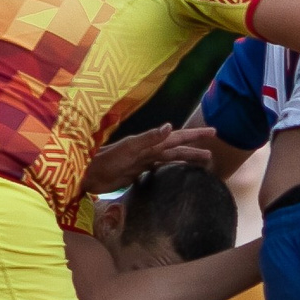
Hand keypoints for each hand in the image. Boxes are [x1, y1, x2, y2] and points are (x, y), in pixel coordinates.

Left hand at [83, 124, 218, 193]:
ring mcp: (142, 162)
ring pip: (169, 159)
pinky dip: (168, 170)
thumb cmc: (105, 160)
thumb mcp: (129, 148)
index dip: (195, 135)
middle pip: (177, 149)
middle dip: (194, 149)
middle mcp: (148, 151)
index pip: (177, 137)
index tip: (213, 132)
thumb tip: (170, 126)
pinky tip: (172, 174)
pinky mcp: (135, 173)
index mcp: (150, 143)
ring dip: (184, 160)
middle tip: (212, 153)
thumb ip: (149, 137)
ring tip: (199, 164)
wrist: (86, 172)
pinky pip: (157, 169)